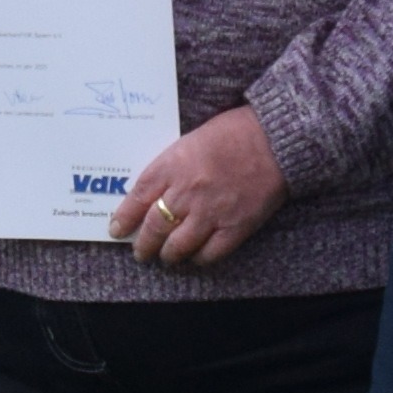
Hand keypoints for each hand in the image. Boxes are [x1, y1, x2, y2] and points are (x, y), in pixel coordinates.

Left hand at [108, 107, 287, 269]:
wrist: (276, 138)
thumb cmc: (233, 133)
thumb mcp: (190, 141)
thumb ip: (170, 167)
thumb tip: (152, 194)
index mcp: (172, 166)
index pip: (138, 198)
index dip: (124, 218)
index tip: (116, 229)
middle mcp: (187, 192)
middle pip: (155, 228)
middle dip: (143, 245)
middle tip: (140, 252)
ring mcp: (211, 212)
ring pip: (178, 246)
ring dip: (168, 256)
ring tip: (166, 258)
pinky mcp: (236, 226)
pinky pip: (210, 253)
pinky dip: (199, 259)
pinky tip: (195, 258)